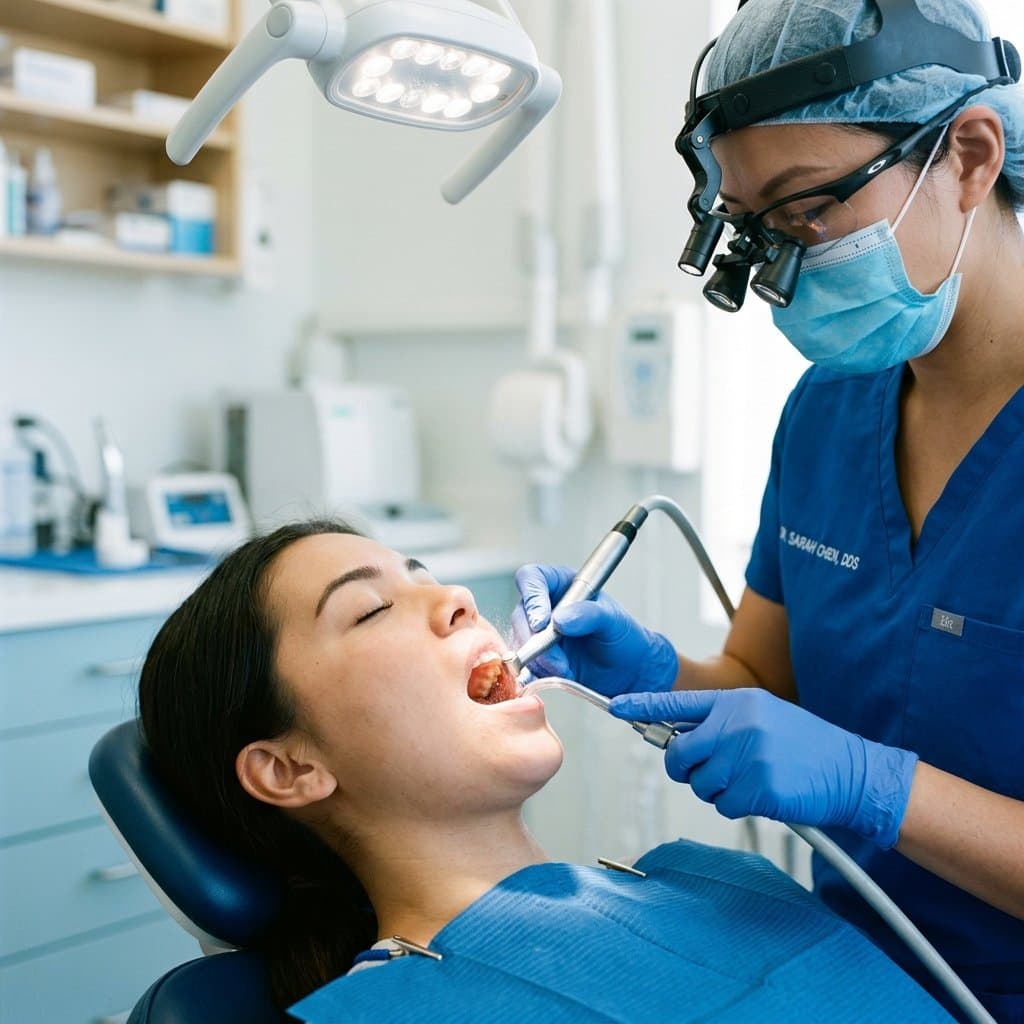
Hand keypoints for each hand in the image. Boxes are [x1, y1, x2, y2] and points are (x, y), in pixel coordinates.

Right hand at [511, 563, 677, 696]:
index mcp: (560, 585)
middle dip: (536, 640)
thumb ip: (588, 614)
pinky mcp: (538, 659)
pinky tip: (557, 677)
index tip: (542, 621)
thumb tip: (560, 619)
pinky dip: (538, 674)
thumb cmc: (622, 636)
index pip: (531, 578)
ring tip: (566, 670)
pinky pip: (525, 665)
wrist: (628, 670)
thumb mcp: (612, 620)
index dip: (532, 597)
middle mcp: (544, 607)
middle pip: (520, 615)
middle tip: (557, 658)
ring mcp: (538, 634)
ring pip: (521, 643)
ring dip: (541, 660)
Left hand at [610, 688, 917, 848]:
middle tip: (713, 770)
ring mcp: (746, 756)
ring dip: (718, 789)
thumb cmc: (806, 746)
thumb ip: (722, 723)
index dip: (642, 706)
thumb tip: (679, 739)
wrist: (853, 771)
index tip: (616, 706)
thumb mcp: (763, 717)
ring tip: (752, 779)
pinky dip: (738, 805)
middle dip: (687, 768)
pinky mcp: (757, 788)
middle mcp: (736, 725)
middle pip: (679, 753)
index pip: (677, 702)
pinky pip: (723, 804)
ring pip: (699, 784)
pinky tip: (764, 794)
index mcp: (736, 702)